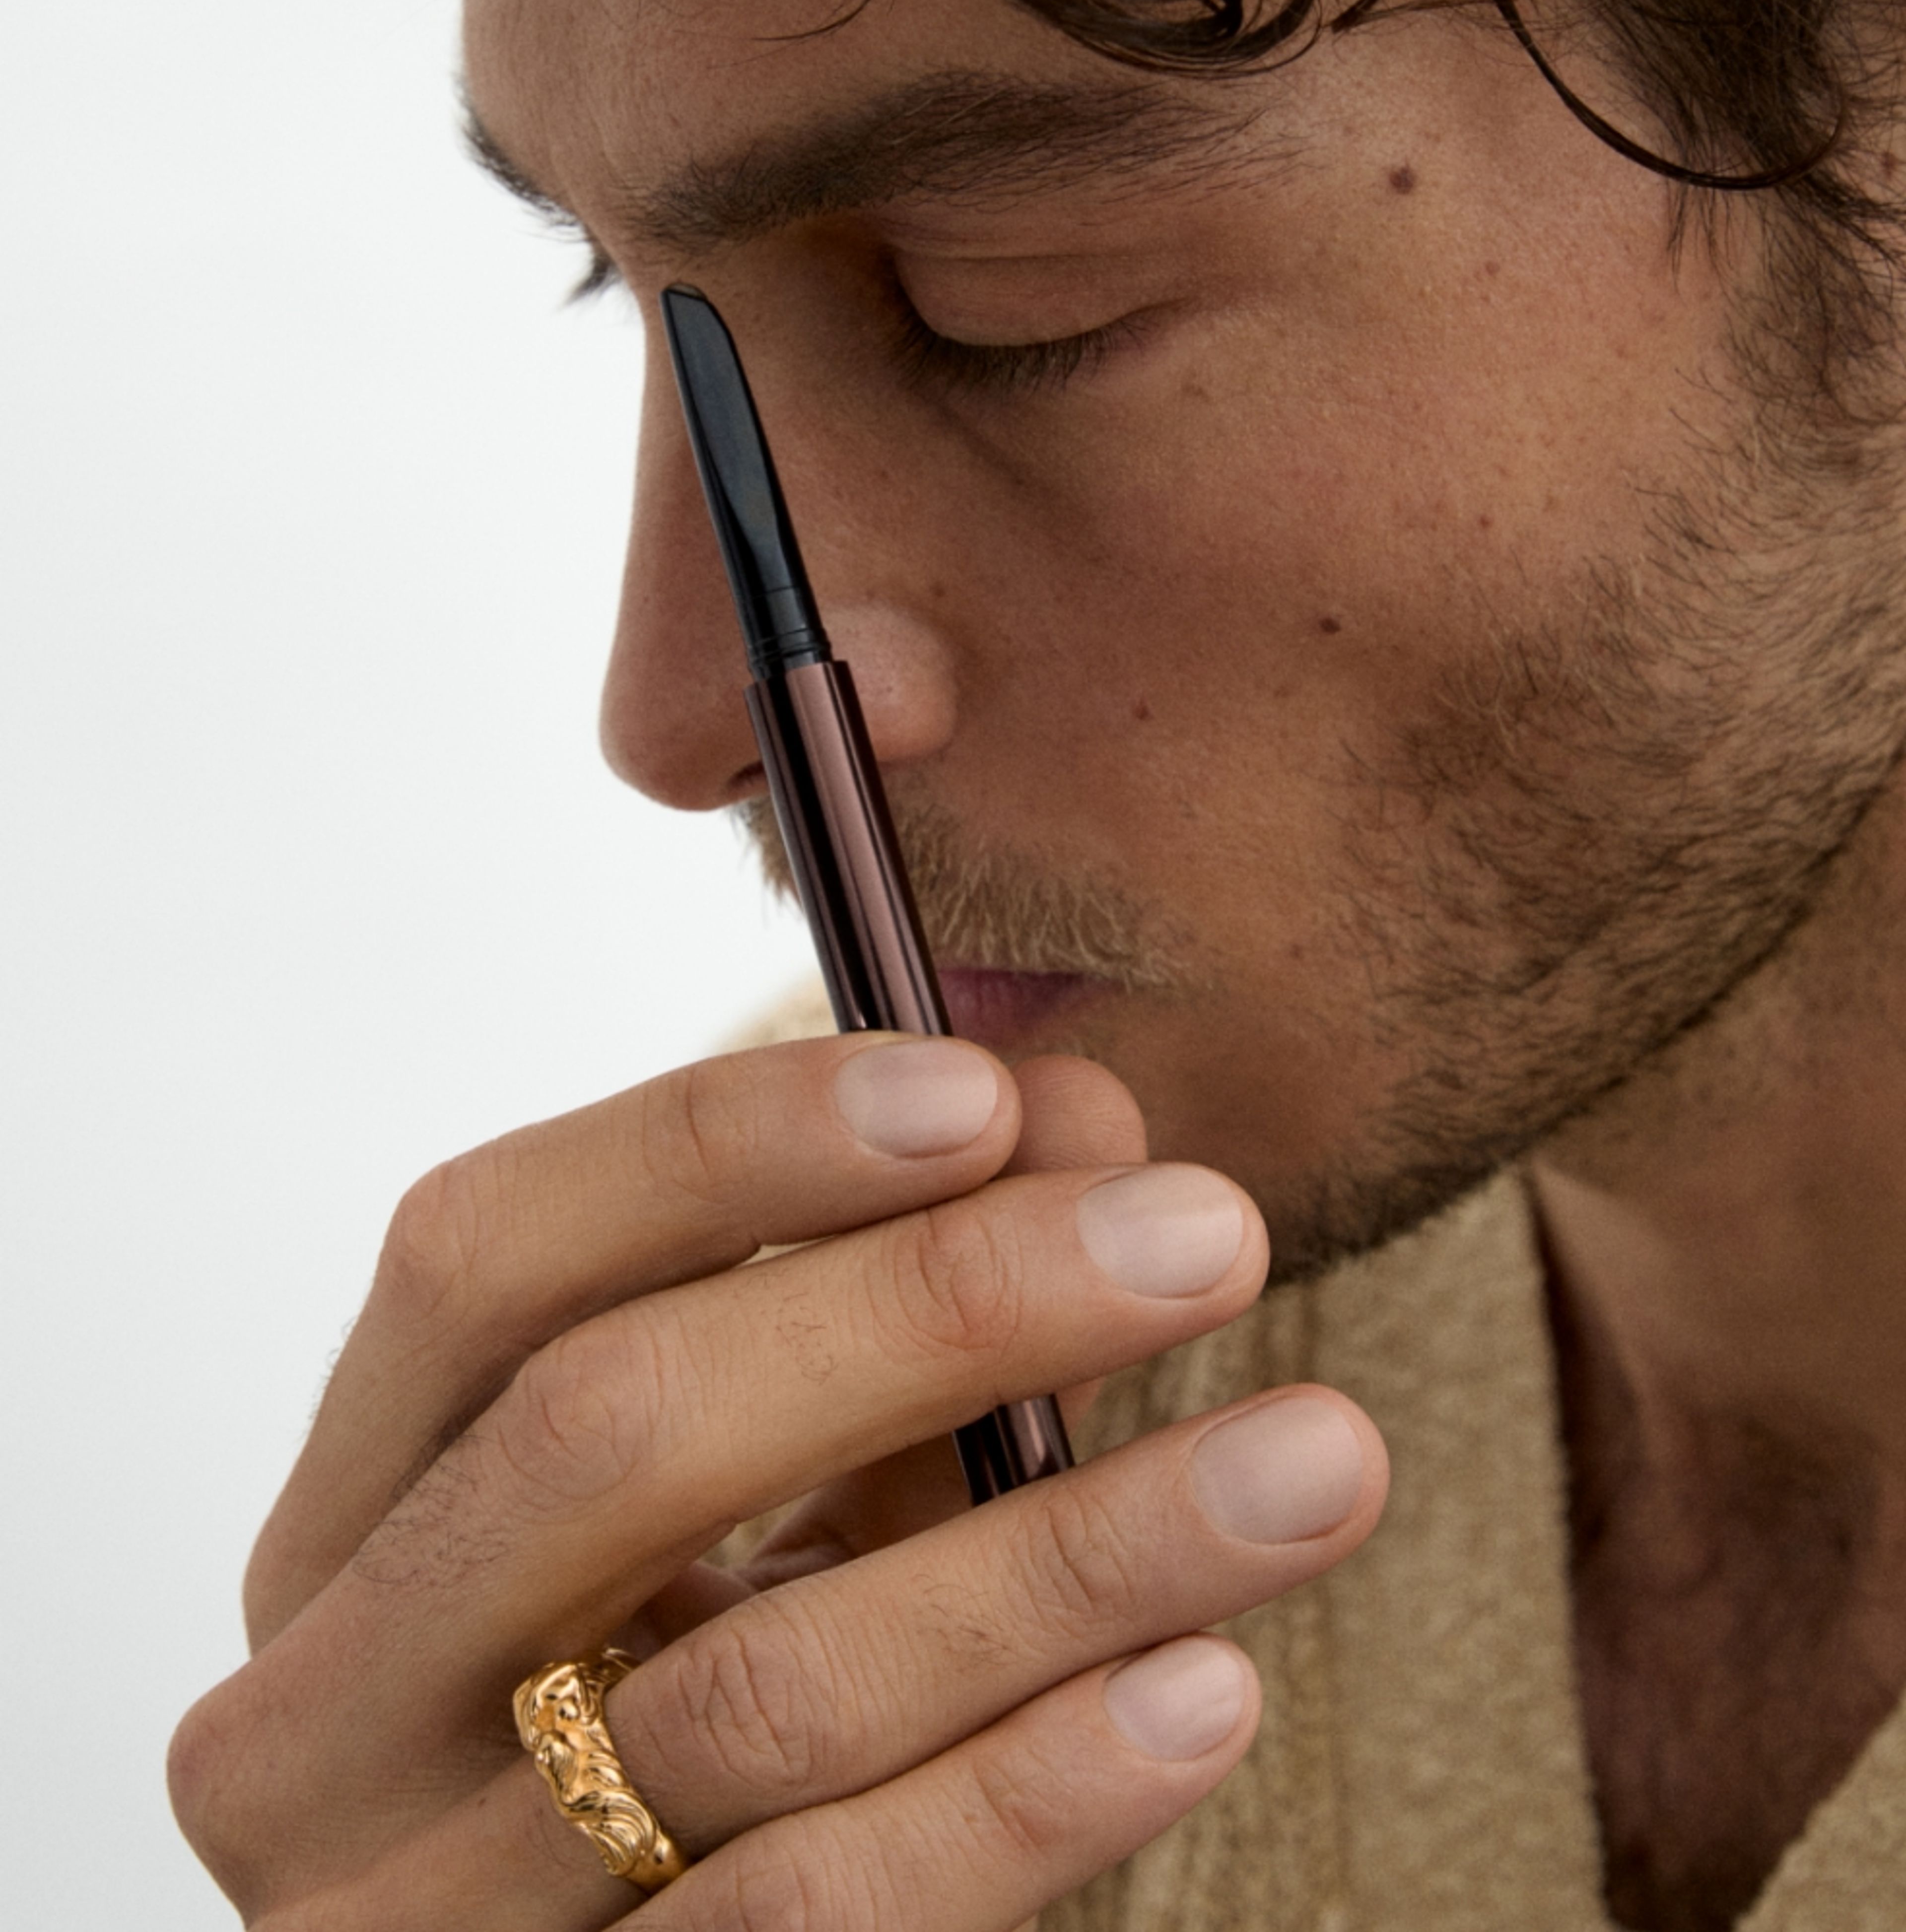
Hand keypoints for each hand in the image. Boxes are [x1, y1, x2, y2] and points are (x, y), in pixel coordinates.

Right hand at [171, 1034, 1386, 1927]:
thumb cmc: (691, 1695)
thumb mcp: (759, 1509)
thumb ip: (889, 1321)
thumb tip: (1081, 1124)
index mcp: (352, 1509)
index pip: (484, 1255)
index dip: (726, 1145)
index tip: (986, 1088)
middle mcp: (324, 1700)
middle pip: (615, 1432)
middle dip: (934, 1306)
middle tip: (1207, 1230)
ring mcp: (415, 1912)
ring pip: (756, 1691)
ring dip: (1068, 1551)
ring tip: (1311, 1456)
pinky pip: (815, 1917)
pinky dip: (1030, 1792)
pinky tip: (1204, 1687)